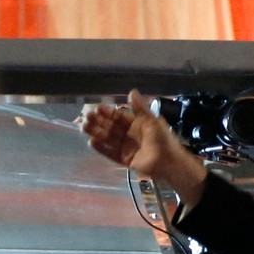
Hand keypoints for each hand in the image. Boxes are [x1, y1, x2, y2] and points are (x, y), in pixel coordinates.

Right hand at [80, 90, 209, 204]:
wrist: (170, 162)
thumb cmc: (163, 140)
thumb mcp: (153, 121)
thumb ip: (140, 108)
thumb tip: (131, 91)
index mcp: (137, 124)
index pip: (119, 116)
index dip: (108, 113)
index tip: (96, 108)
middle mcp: (130, 135)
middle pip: (111, 127)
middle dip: (98, 122)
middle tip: (86, 117)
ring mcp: (126, 148)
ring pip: (108, 139)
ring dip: (96, 133)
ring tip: (83, 127)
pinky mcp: (125, 160)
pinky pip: (110, 153)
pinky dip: (101, 148)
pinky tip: (91, 142)